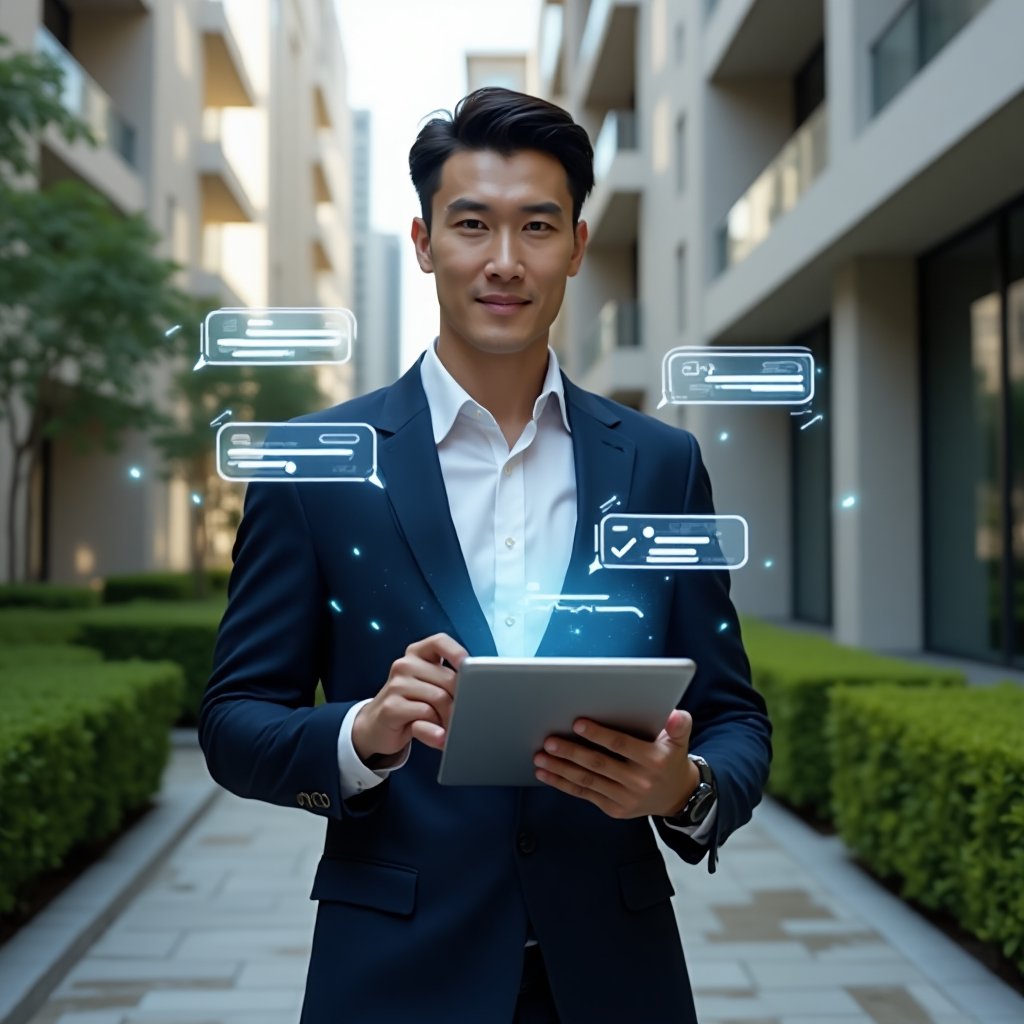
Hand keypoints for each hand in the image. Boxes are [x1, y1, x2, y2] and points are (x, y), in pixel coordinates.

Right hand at [352, 633, 467, 762]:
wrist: (376, 725)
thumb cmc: (411, 704)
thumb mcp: (429, 688)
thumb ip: (448, 683)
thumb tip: (473, 692)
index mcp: (417, 654)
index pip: (440, 642)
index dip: (457, 652)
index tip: (468, 665)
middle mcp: (405, 665)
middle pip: (448, 678)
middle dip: (460, 701)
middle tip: (460, 716)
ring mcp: (396, 685)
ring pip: (439, 697)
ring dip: (447, 717)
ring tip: (444, 726)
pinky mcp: (391, 707)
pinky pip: (426, 714)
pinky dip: (435, 727)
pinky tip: (434, 733)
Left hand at [533, 709, 699, 819]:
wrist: (676, 797)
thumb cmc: (670, 759)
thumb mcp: (679, 741)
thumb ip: (679, 726)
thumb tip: (675, 714)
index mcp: (652, 760)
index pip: (620, 745)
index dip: (598, 734)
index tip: (577, 723)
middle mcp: (638, 782)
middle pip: (598, 764)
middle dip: (571, 752)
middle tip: (549, 741)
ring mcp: (624, 798)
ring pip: (587, 781)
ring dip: (561, 769)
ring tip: (540, 757)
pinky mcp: (614, 809)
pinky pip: (585, 794)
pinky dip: (563, 784)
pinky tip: (546, 774)